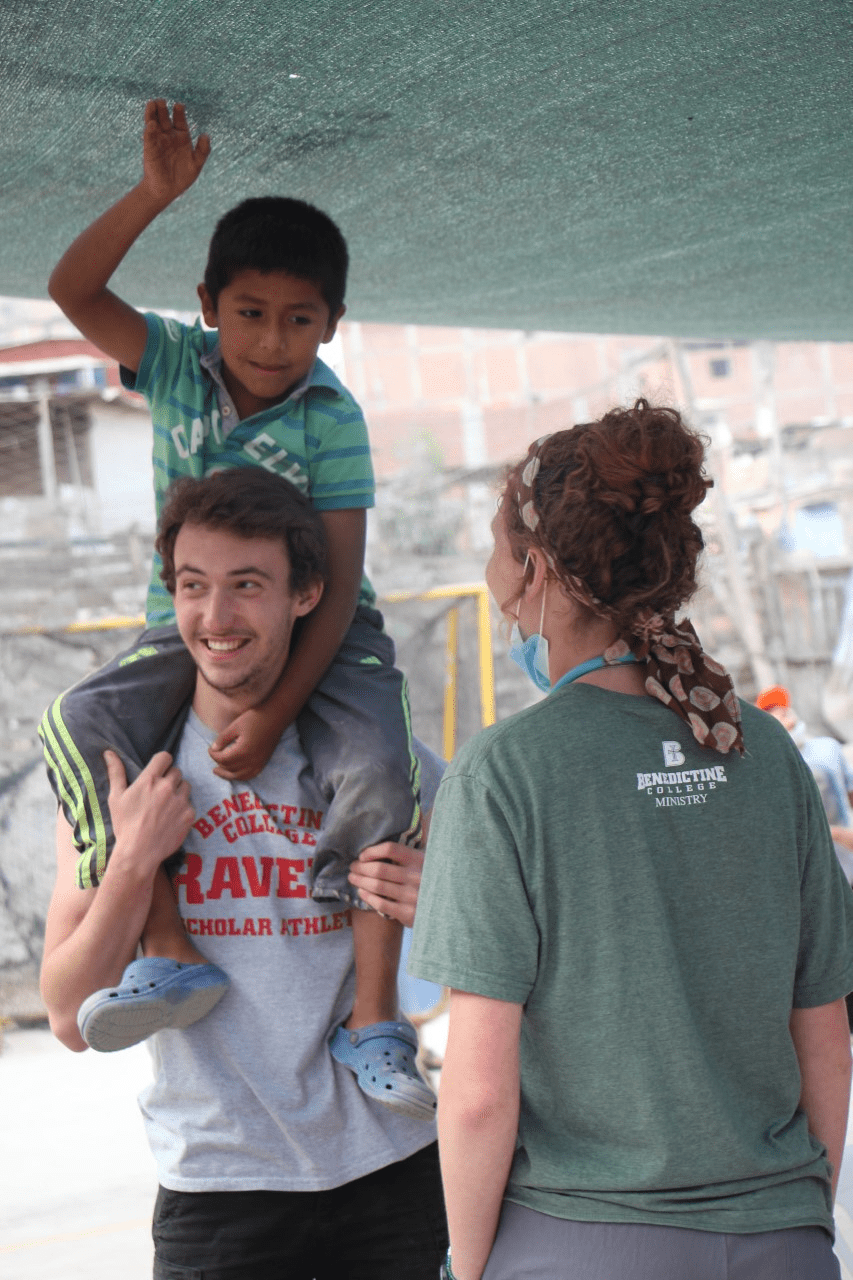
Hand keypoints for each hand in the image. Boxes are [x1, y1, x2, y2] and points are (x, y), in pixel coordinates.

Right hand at [104, 749, 194, 871]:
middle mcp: (167, 787)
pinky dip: (183, 809)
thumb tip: (108, 752)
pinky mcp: (189, 814)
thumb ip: (116, 772)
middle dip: (169, 779)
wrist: (138, 853)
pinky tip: (171, 819)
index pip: (165, 757)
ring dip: (179, 792)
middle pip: (176, 772)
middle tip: (160, 793)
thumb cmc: (124, 825)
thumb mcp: (116, 798)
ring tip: (167, 805)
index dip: (162, 763)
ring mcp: (180, 801)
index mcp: (149, 780)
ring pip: (186, 786)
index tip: (159, 771)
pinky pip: (190, 804)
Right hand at [140, 99, 209, 206]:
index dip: (179, 112)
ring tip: (153, 103)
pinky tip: (151, 124)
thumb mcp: (196, 164)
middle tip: (162, 101)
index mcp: (181, 136)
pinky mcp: (149, 149)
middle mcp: (168, 135)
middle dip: (163, 108)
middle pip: (164, 117)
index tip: (179, 106)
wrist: (167, 190)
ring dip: (152, 113)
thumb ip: (203, 150)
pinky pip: (149, 137)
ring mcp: (158, 141)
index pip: (180, 119)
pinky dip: (149, 131)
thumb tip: (206, 135)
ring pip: (153, 123)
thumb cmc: (182, 177)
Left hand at [209, 707, 283, 780]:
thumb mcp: (235, 726)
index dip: (213, 755)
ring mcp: (258, 763)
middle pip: (230, 768)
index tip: (209, 749)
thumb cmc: (255, 718)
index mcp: (243, 751)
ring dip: (227, 774)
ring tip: (219, 771)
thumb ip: (223, 739)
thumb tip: (214, 749)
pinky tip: (235, 773)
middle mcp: (251, 760)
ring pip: (239, 775)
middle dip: (219, 763)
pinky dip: (240, 776)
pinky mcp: (263, 762)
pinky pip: (250, 775)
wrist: (276, 717)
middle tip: (214, 756)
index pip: (223, 759)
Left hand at [348, 843, 423, 927]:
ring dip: (360, 881)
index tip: (362, 856)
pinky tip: (362, 892)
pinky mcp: (408, 913)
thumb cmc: (430, 881)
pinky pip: (381, 904)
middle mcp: (416, 877)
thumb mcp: (426, 863)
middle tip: (353, 867)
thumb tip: (377, 848)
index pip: (391, 849)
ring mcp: (412, 896)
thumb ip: (408, 855)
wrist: (446, 909)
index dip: (372, 851)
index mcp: (420, 860)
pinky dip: (368, 896)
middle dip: (361, 867)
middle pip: (379, 869)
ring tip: (353, 878)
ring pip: (377, 886)